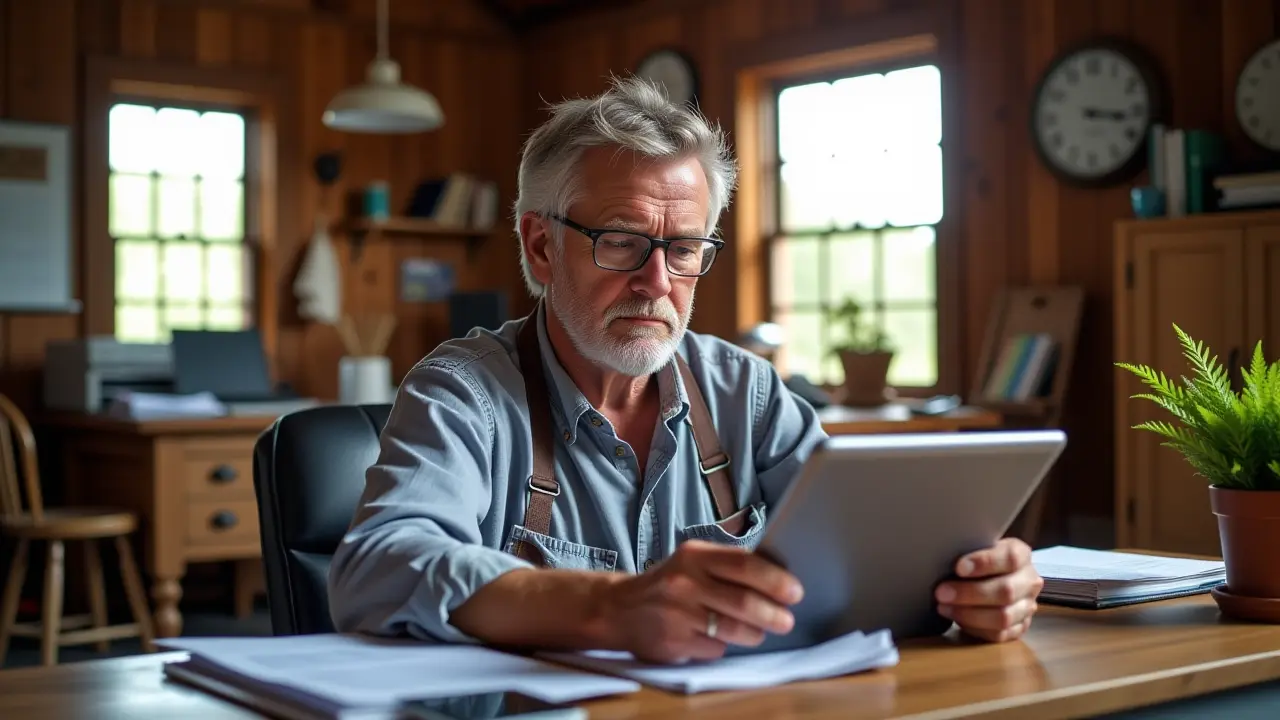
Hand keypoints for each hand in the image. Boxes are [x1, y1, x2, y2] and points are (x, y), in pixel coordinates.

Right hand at [600, 540, 803, 662]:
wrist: (619, 608)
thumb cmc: (669, 583)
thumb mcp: (693, 561)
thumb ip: (728, 565)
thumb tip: (778, 577)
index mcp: (694, 555)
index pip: (744, 565)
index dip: (775, 580)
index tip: (795, 592)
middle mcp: (685, 582)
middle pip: (744, 601)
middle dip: (773, 614)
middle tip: (786, 620)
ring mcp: (678, 614)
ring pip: (734, 629)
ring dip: (755, 633)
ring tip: (760, 631)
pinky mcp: (674, 641)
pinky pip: (715, 647)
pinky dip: (723, 644)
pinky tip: (716, 636)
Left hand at [934, 537, 1042, 642]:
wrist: (989, 577)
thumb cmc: (977, 559)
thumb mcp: (976, 546)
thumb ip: (968, 548)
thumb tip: (943, 552)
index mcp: (1022, 555)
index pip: (1010, 558)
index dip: (984, 563)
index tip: (959, 567)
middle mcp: (1029, 581)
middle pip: (1006, 591)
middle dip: (969, 593)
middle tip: (941, 592)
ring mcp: (1027, 606)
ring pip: (1004, 617)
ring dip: (969, 614)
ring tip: (944, 607)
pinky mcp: (1020, 627)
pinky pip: (999, 634)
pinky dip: (975, 628)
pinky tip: (957, 620)